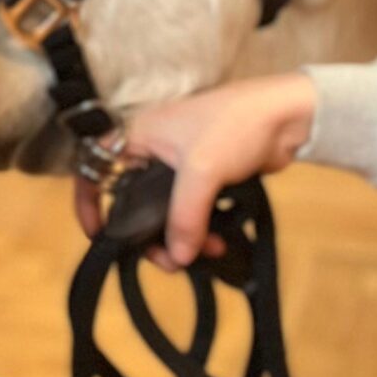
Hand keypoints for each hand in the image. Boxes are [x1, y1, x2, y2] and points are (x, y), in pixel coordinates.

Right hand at [72, 73, 318, 267]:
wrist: (286, 114)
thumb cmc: (234, 127)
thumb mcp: (202, 171)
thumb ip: (184, 216)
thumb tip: (178, 257)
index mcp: (138, 137)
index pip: (96, 169)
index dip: (89, 204)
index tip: (100, 238)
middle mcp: (152, 150)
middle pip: (133, 202)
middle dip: (150, 236)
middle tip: (170, 261)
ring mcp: (179, 165)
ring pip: (164, 211)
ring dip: (180, 237)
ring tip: (205, 255)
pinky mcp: (205, 177)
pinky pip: (190, 211)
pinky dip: (199, 229)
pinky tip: (219, 244)